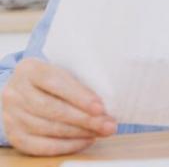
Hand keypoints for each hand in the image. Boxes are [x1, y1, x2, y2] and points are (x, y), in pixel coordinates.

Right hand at [2, 58, 116, 155]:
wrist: (24, 92)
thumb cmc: (53, 80)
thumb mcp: (62, 71)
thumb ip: (80, 80)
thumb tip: (111, 98)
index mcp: (29, 69)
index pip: (55, 82)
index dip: (79, 96)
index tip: (101, 107)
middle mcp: (15, 92)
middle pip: (52, 108)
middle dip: (84, 118)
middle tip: (108, 124)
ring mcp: (11, 115)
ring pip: (47, 128)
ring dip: (79, 132)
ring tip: (101, 131)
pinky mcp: (14, 135)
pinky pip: (41, 146)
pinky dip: (66, 145)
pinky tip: (86, 140)